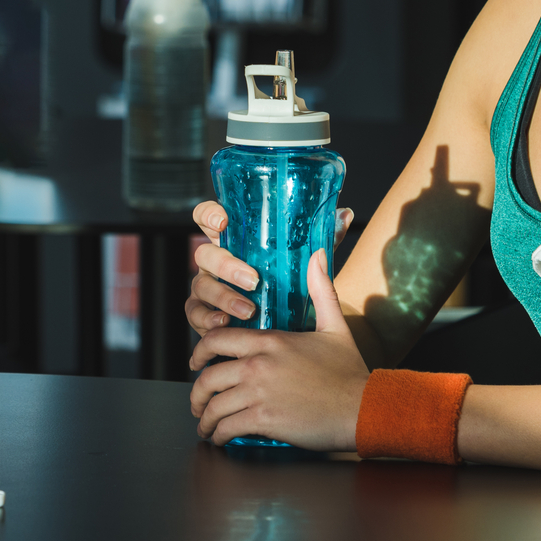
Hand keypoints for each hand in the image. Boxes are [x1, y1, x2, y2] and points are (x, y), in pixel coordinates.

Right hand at [186, 202, 354, 334]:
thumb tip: (346, 214)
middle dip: (226, 265)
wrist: (287, 325)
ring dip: (222, 296)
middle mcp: (216, 262)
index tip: (224, 221)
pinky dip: (207, 318)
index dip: (209, 215)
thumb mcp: (305, 262)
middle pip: (204, 253)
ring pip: (200, 285)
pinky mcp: (204, 314)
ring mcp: (208, 288)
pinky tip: (224, 323)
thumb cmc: (290, 285)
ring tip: (248, 310)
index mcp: (234, 242)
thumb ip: (323, 239)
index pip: (208, 218)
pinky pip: (195, 314)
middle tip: (253, 280)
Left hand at [187, 249, 370, 450]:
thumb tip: (320, 255)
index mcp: (270, 340)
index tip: (195, 363)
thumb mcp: (335, 326)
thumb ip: (322, 290)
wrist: (364, 408)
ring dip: (205, 418)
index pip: (217, 339)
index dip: (199, 352)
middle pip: (208, 376)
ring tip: (207, 426)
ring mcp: (260, 391)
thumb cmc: (350, 372)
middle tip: (197, 403)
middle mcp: (258, 363)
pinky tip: (221, 438)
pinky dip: (219, 434)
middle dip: (197, 393)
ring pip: (214, 405)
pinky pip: (228, 426)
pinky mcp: (265, 419)